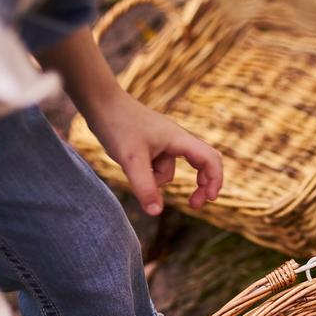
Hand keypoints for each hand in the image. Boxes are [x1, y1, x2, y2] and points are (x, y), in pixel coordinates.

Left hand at [90, 93, 222, 215]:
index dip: (215, 180)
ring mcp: (163, 142)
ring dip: (156, 179)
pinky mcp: (150, 144)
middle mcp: (176, 139)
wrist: (100, 103)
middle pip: (201, 163)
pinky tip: (128, 163)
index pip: (210, 159)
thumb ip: (145, 187)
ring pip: (169, 169)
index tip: (209, 199)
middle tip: (193, 205)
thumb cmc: (117, 125)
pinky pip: (156, 165)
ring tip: (132, 169)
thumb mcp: (131, 160)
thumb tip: (156, 212)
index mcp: (179, 139)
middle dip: (200, 184)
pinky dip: (146, 172)